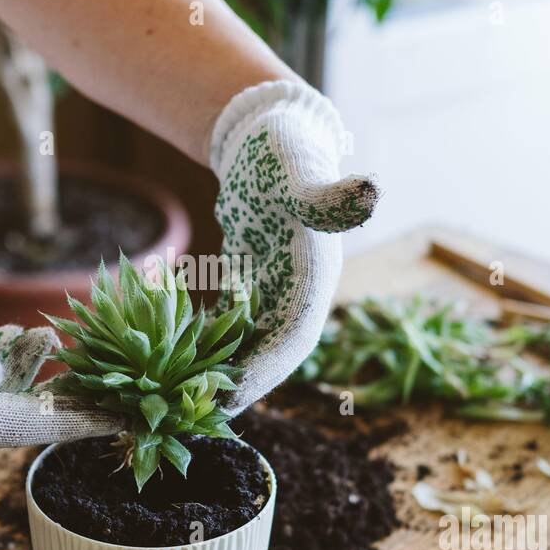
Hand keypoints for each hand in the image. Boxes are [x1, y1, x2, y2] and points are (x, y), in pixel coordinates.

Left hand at [209, 80, 377, 411]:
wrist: (274, 135)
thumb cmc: (284, 153)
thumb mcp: (301, 174)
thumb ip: (328, 194)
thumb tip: (370, 190)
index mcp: (315, 275)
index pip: (295, 336)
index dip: (266, 369)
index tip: (231, 397)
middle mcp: (301, 289)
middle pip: (273, 351)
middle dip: (241, 383)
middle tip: (199, 414)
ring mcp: (279, 287)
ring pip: (253, 342)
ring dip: (225, 369)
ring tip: (184, 398)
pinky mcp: (256, 282)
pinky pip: (236, 323)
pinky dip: (213, 343)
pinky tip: (179, 363)